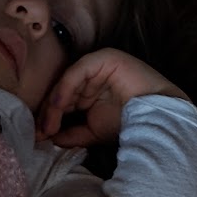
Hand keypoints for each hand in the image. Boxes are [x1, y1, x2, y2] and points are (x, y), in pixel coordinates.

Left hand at [37, 48, 186, 147]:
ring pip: (66, 82)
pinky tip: (58, 107)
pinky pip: (77, 72)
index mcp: (89, 92)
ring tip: (48, 126)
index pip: (63, 101)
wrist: (158, 118)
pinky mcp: (104, 58)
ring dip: (54, 105)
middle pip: (61, 91)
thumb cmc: (130, 125)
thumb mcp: (92, 131)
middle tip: (38, 133)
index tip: (38, 137)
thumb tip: (47, 138)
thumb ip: (71, 134)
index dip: (49, 118)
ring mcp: (98, 66)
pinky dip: (65, 89)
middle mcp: (91, 77)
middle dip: (48, 113)